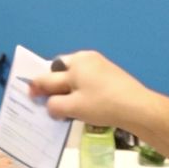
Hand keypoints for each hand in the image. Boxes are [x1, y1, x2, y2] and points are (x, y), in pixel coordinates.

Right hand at [28, 50, 158, 137]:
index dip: (37, 87)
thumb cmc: (102, 104)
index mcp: (75, 62)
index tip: (30, 97)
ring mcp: (100, 65)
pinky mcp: (110, 75)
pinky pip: (87, 81)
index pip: (48, 75)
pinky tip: (83, 106)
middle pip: (61, 72)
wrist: (138, 107)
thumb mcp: (73, 107)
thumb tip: (49, 105)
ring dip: (67, 90)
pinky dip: (81, 92)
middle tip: (49, 103)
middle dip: (53, 86)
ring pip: (75, 77)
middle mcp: (86, 59)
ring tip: (66, 107)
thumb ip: (54, 105)